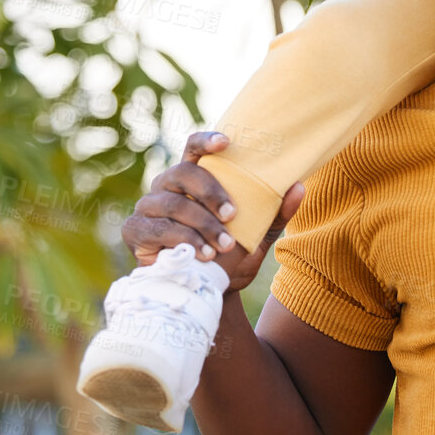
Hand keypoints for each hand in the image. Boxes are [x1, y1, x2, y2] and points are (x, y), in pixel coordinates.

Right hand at [122, 131, 304, 293]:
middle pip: (183, 172)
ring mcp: (148, 206)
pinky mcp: (135, 230)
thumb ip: (275, 214)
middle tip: (233, 215)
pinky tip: (202, 255)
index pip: (194, 148)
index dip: (206, 140)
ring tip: (224, 246)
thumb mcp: (256, 238)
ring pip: (173, 203)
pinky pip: (158, 228)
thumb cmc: (228, 259)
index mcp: (194, 179)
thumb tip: (299, 186)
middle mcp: (167, 186)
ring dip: (202, 225)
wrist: (203, 294)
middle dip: (211, 193)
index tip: (227, 142)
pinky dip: (184, 241)